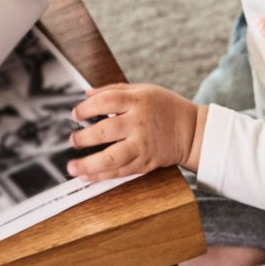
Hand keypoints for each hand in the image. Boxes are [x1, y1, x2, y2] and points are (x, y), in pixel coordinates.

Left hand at [67, 84, 199, 179]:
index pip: (106, 101)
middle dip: (84, 138)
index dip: (86, 107)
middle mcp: (139, 123)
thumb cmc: (165, 108)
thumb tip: (87, 93)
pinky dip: (102, 175)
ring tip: (72, 167)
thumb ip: (114, 90)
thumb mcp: (143, 89)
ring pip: (112, 158)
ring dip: (89, 164)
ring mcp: (143, 145)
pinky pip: (121, 171)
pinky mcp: (146, 162)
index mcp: (138, 101)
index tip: (74, 114)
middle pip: (106, 131)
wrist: (192, 131)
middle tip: (72, 140)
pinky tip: (87, 176)